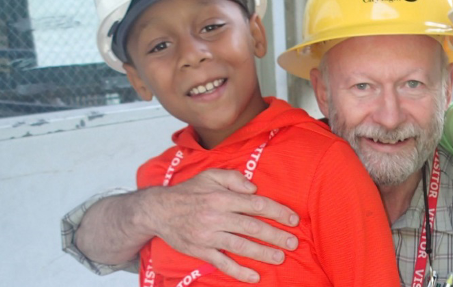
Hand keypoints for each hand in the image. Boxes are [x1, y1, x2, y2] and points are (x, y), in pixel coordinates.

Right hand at [141, 169, 299, 282]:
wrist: (158, 210)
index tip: (293, 219)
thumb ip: (234, 178)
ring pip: (240, 246)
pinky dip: (238, 271)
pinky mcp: (200, 251)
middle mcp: (216, 216)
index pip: (256, 204)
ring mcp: (208, 236)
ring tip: (280, 257)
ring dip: (262, 253)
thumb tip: (254, 188)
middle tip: (294, 242)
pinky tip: (254, 277)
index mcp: (221, 197)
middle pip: (252, 227)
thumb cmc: (189, 191)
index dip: (277, 212)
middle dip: (275, 235)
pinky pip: (222, 263)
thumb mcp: (210, 175)